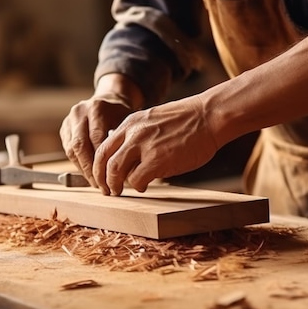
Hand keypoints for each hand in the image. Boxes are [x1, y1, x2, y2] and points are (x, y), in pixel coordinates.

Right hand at [60, 94, 132, 186]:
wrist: (108, 100)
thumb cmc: (121, 114)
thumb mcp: (127, 122)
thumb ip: (123, 141)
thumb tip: (124, 171)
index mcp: (97, 108)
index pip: (96, 139)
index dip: (101, 161)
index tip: (110, 178)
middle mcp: (80, 112)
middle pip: (79, 146)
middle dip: (89, 169)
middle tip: (100, 185)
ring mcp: (69, 119)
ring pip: (71, 150)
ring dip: (83, 169)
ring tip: (95, 182)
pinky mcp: (64, 128)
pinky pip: (68, 149)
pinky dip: (78, 163)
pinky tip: (89, 173)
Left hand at [92, 95, 218, 194]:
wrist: (208, 117)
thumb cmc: (188, 121)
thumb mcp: (153, 120)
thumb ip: (138, 134)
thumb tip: (128, 155)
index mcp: (130, 123)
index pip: (103, 146)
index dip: (100, 165)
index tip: (102, 175)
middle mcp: (132, 133)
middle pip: (103, 160)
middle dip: (101, 178)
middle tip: (106, 189)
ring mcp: (143, 146)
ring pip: (114, 171)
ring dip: (114, 185)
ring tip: (119, 191)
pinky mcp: (156, 160)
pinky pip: (136, 180)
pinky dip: (137, 186)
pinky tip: (143, 186)